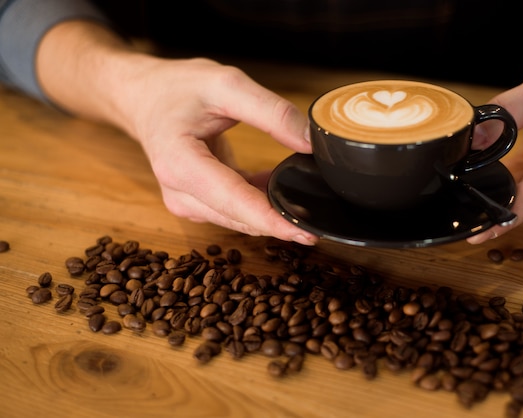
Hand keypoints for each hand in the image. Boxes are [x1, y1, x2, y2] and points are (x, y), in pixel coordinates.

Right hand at [121, 57, 318, 244]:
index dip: (272, 220)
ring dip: (272, 212)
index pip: (234, 202)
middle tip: (320, 221)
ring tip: (305, 197)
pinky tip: (279, 182)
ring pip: (241, 219)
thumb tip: (310, 143)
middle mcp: (180, 193)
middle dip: (279, 222)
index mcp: (180, 165)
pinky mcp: (198, 203)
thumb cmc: (177, 88)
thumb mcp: (226, 86)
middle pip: (240, 218)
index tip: (306, 232)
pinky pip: (237, 209)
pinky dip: (261, 200)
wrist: (146, 97)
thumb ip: (271, 113)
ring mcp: (187, 202)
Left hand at [467, 54, 522, 243]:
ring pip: (519, 209)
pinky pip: (517, 199)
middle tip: (454, 212)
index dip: (507, 214)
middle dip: (490, 211)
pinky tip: (475, 186)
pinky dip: (496, 193)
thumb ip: (509, 111)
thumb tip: (472, 137)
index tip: (480, 231)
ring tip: (461, 194)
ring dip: (490, 202)